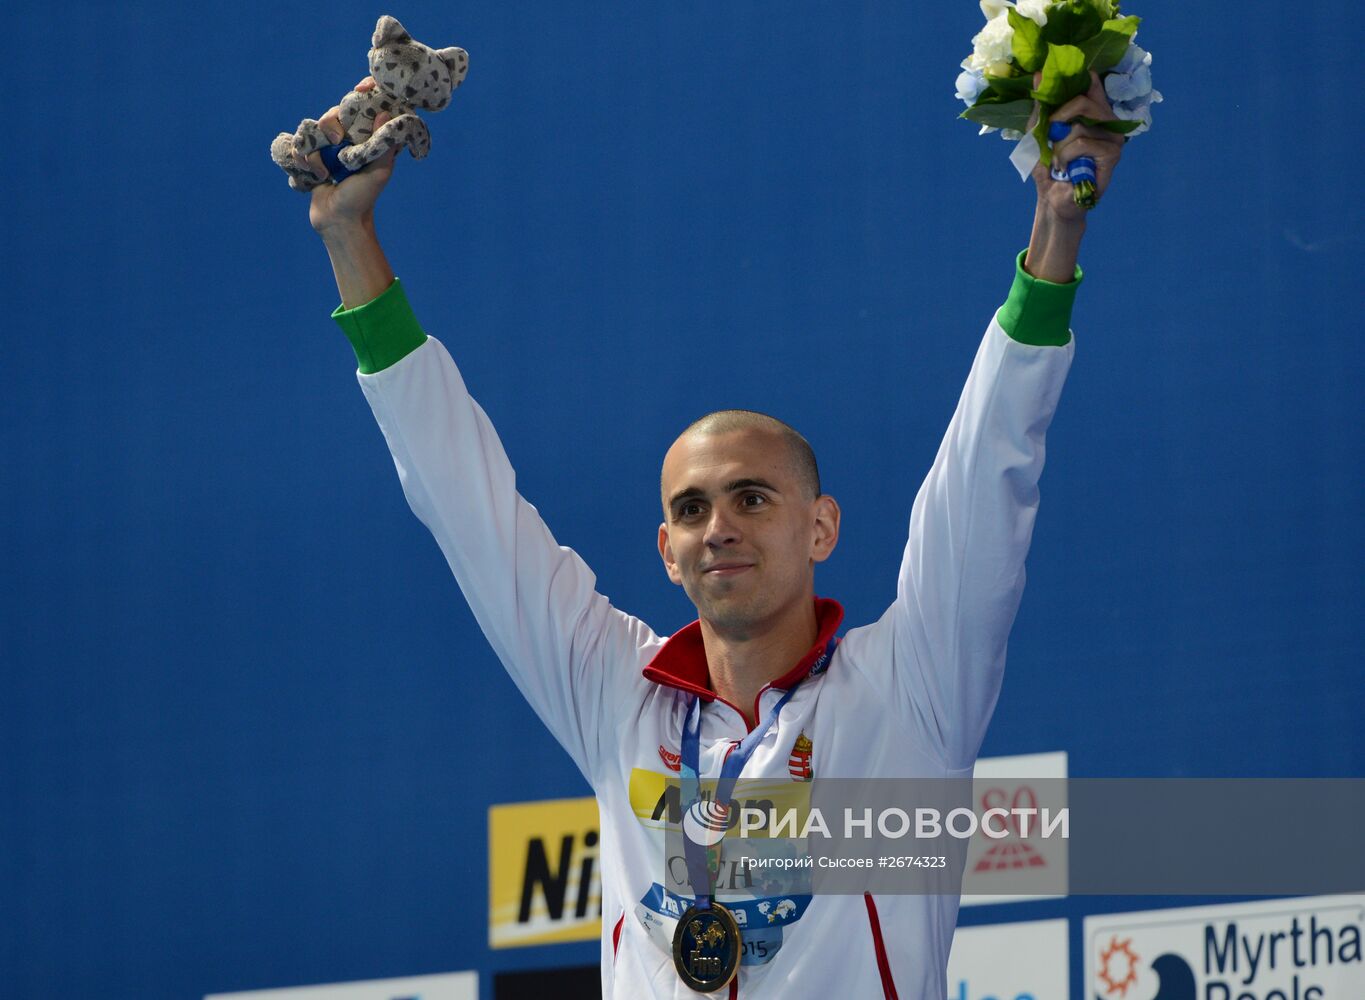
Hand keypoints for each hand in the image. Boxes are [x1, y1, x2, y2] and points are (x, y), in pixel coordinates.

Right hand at [301, 77, 399, 234]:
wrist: (337, 221)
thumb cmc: (363, 198)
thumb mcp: (380, 172)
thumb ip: (384, 143)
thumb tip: (386, 113)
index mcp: (367, 139)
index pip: (365, 105)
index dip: (364, 90)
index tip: (360, 87)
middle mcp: (348, 140)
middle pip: (335, 112)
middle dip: (331, 123)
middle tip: (337, 141)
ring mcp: (327, 148)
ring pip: (312, 127)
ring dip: (314, 148)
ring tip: (323, 171)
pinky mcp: (310, 157)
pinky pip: (298, 144)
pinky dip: (302, 159)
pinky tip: (314, 176)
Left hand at [1031, 70, 1125, 222]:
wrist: (1054, 198)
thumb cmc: (1049, 166)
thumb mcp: (1038, 134)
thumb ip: (1040, 107)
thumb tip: (1037, 75)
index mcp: (1093, 111)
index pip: (1090, 83)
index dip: (1074, 78)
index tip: (1054, 77)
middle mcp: (1107, 119)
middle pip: (1083, 101)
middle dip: (1058, 118)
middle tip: (1049, 134)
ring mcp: (1114, 136)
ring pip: (1079, 126)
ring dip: (1059, 146)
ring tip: (1058, 160)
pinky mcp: (1113, 153)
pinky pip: (1083, 143)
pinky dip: (1066, 156)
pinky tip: (1066, 168)